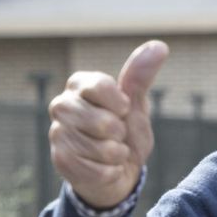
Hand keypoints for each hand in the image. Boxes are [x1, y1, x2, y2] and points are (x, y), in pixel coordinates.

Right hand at [49, 40, 168, 209]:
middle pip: (102, 121)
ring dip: (117, 153)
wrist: (118, 170)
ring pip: (102, 148)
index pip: (101, 87)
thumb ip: (141, 76)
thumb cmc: (125, 132)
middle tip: (117, 134)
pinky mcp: (60, 160)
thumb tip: (159, 45)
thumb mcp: (136, 104)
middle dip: (120, 132)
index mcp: (79, 85)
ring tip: (111, 151)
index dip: (121, 104)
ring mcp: (57, 133)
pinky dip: (111, 171)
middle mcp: (61, 105)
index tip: (123, 109)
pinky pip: (99, 169)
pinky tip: (104, 167)